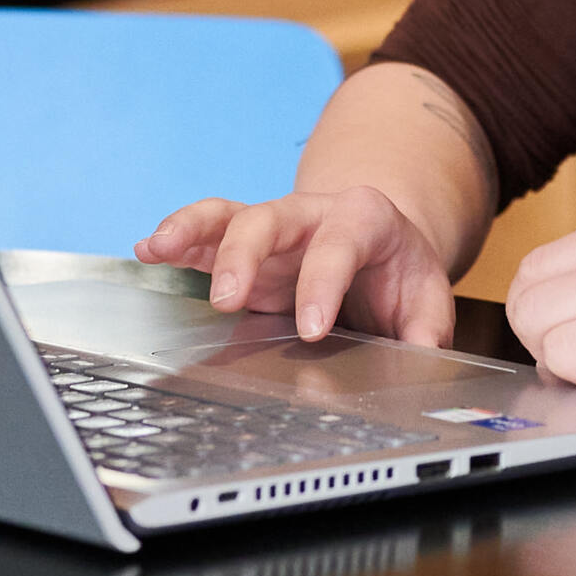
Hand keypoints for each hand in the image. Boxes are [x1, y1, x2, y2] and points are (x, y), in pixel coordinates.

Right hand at [137, 185, 462, 344]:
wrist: (383, 241)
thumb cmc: (400, 272)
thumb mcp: (428, 297)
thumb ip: (427, 329)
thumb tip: (421, 362)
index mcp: (364, 219)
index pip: (339, 244)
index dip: (323, 283)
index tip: (311, 329)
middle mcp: (311, 213)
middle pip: (270, 217)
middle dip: (244, 255)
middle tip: (228, 301)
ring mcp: (273, 226)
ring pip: (228, 214)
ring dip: (191, 230)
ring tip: (158, 248)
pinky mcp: (244, 243)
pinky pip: (206, 230)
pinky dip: (175, 239)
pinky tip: (147, 252)